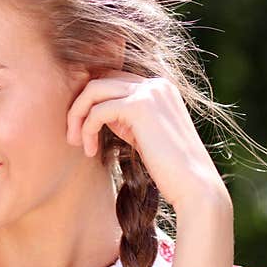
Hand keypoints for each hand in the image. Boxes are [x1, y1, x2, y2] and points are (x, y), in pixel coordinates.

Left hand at [65, 71, 227, 209]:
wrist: (194, 187)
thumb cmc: (168, 170)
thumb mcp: (142, 136)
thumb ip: (123, 118)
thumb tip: (92, 110)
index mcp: (159, 88)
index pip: (111, 80)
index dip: (91, 102)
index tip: (82, 130)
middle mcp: (155, 84)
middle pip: (99, 80)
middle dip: (79, 107)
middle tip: (72, 138)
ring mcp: (149, 92)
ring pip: (93, 90)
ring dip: (77, 116)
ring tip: (76, 143)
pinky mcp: (140, 107)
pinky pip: (98, 110)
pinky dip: (88, 129)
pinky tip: (90, 151)